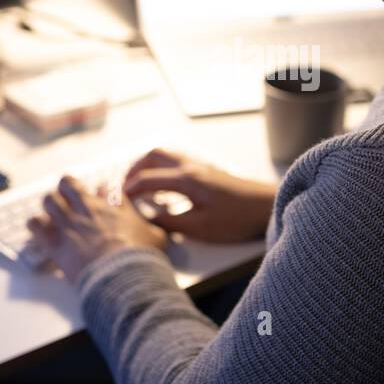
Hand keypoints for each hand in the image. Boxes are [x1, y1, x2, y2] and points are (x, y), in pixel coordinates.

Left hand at [27, 175, 167, 285]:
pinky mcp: (55, 243)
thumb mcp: (157, 238)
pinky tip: (37, 227)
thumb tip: (157, 229)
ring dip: (50, 203)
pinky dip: (35, 225)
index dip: (102, 189)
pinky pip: (35, 226)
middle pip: (69, 184)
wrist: (122, 276)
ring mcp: (70, 224)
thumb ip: (152, 228)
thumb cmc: (141, 258)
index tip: (102, 193)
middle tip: (69, 194)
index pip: (105, 187)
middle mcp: (89, 210)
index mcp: (114, 206)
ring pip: (49, 200)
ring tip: (52, 209)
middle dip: (68, 187)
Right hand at [123, 148, 276, 242]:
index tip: (116, 201)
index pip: (147, 179)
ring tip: (139, 184)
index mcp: (186, 179)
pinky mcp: (209, 172)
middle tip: (124, 186)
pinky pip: (177, 161)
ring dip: (148, 165)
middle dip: (134, 169)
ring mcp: (201, 167)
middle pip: (154, 155)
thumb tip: (147, 220)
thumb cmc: (238, 219)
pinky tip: (164, 187)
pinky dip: (162, 168)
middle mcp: (191, 167)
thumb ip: (171, 223)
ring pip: (166, 155)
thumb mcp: (201, 228)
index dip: (128, 190)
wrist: (268, 207)